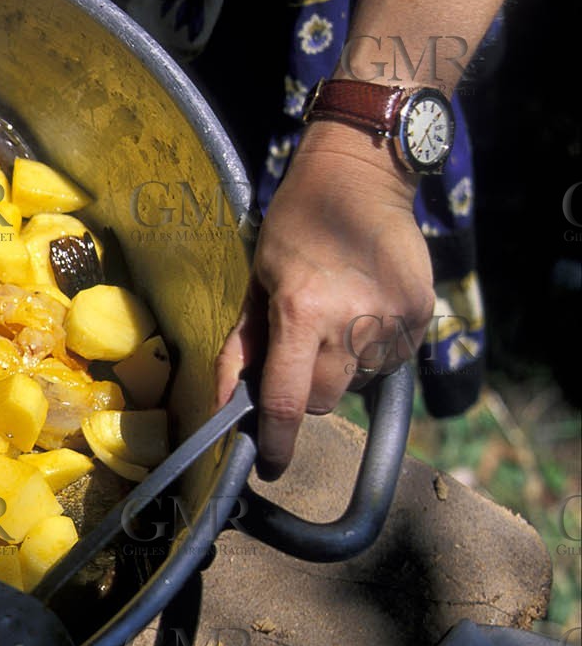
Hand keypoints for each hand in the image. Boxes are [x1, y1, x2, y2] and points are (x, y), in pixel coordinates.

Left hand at [215, 122, 431, 478]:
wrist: (359, 178)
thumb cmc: (294, 228)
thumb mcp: (255, 283)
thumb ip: (241, 348)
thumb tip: (225, 405)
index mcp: (301, 314)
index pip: (287, 402)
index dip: (278, 443)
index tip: (273, 466)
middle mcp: (352, 323)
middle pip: (326, 400)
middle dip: (307, 392)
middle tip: (299, 352)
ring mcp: (393, 320)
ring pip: (358, 383)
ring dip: (341, 369)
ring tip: (333, 320)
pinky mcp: (420, 314)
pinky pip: (389, 361)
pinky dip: (370, 351)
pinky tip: (361, 312)